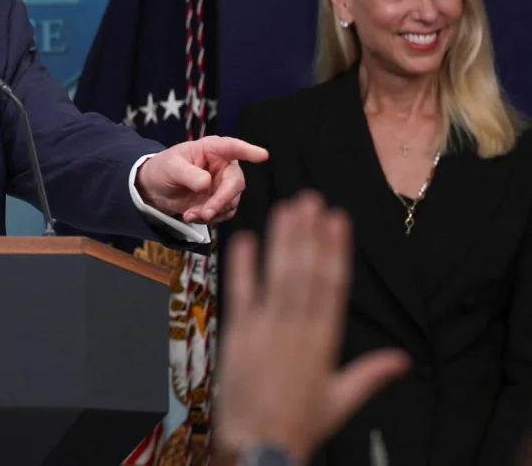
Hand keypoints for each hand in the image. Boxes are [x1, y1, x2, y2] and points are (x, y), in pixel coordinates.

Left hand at [135, 135, 267, 222]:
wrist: (155, 188)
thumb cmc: (163, 168)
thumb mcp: (171, 167)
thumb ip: (188, 174)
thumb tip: (206, 183)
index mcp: (212, 149)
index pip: (233, 147)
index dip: (248, 151)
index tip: (262, 155)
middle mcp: (223, 166)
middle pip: (235, 183)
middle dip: (221, 200)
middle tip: (205, 213)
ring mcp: (223, 185)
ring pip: (231, 201)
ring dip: (212, 212)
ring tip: (188, 214)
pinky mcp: (220, 201)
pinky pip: (224, 212)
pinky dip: (210, 218)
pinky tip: (192, 216)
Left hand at [212, 191, 409, 463]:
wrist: (259, 443)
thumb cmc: (299, 423)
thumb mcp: (341, 401)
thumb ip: (369, 374)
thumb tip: (402, 359)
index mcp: (324, 342)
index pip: (332, 287)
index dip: (335, 251)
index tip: (338, 220)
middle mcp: (295, 330)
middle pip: (305, 274)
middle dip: (309, 235)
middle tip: (311, 198)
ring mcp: (264, 330)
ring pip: (276, 278)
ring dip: (282, 241)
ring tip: (287, 208)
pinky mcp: (237, 335)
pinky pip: (240, 295)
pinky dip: (241, 267)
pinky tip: (245, 239)